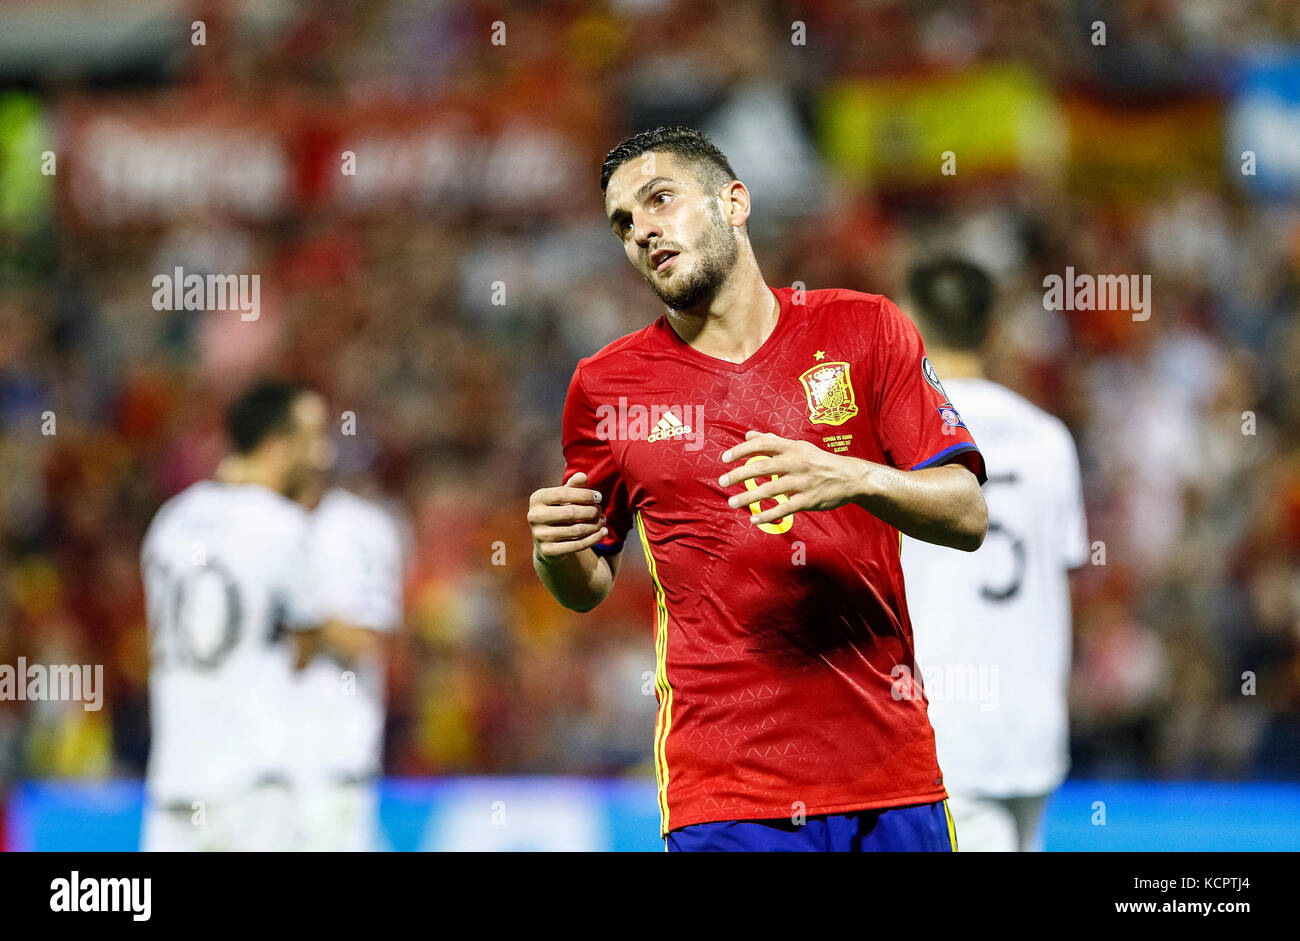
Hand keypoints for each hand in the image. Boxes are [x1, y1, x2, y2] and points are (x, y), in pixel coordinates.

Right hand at [528, 472, 608, 558]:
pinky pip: (577, 545)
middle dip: (591, 511)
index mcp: (537, 498)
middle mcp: (534, 516)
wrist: (548, 540)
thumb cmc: (559, 511)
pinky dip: (594, 539)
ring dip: (595, 526)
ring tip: (603, 521)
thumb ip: (573, 486)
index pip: (564, 494)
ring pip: (576, 530)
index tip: (599, 497)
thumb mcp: (565, 497)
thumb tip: (582, 476)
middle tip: (600, 511)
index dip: (584, 495)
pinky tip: (603, 533)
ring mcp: (540, 535)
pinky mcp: (548, 551)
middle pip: (571, 513)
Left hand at [718, 430, 869, 526]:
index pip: (762, 445)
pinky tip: (754, 519)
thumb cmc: (819, 460)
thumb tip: (748, 434)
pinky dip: (768, 514)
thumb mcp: (798, 446)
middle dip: (739, 475)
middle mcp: (796, 463)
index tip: (725, 458)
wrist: (850, 477)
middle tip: (722, 482)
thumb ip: (772, 441)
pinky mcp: (808, 500)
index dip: (741, 450)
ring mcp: (802, 482)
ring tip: (732, 503)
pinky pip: (784, 508)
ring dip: (749, 497)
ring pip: (770, 490)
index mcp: (792, 448)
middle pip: (762, 467)